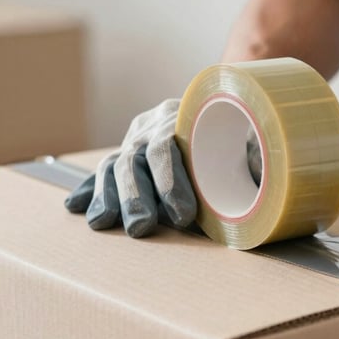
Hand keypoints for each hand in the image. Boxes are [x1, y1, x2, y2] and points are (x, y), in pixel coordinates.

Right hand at [64, 99, 262, 236]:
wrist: (221, 112)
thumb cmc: (238, 134)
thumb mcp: (248, 137)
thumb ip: (252, 151)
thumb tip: (261, 167)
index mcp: (183, 116)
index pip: (169, 146)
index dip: (173, 181)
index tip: (185, 215)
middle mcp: (153, 125)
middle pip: (136, 158)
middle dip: (137, 196)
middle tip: (143, 226)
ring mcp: (135, 139)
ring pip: (114, 165)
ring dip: (110, 197)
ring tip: (104, 223)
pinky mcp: (124, 155)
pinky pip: (102, 172)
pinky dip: (91, 190)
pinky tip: (77, 207)